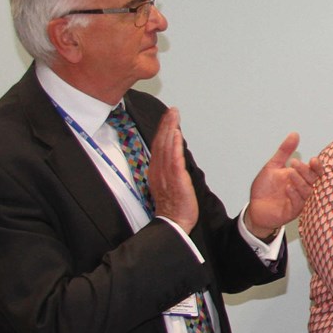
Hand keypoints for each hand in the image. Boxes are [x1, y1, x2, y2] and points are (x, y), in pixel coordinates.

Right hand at [148, 108, 198, 232]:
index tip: (167, 116)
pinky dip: (174, 147)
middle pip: (161, 143)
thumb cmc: (172, 205)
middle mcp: (158, 170)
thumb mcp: (167, 182)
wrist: (173, 222)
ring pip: (166, 148)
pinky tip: (176, 136)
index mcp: (156, 170)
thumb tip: (174, 153)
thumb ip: (169, 167)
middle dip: (166, 125)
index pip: (158, 146)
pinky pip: (174, 161)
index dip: (162, 129)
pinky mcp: (175, 180)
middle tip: (172, 110)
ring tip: (174, 116)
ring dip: (170, 131)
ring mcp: (166, 175)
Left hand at [244, 133, 324, 239]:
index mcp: (300, 177)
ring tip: (289, 173)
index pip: (315, 171)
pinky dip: (294, 194)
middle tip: (294, 163)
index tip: (313, 160)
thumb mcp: (273, 166)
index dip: (317, 166)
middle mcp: (302, 188)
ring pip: (307, 190)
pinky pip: (298, 203)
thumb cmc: (265, 188)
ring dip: (299, 181)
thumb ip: (284, 151)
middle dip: (305, 171)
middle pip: (313, 179)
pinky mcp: (293, 211)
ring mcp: (299, 200)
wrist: (254, 207)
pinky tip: (288, 187)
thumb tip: (294, 134)